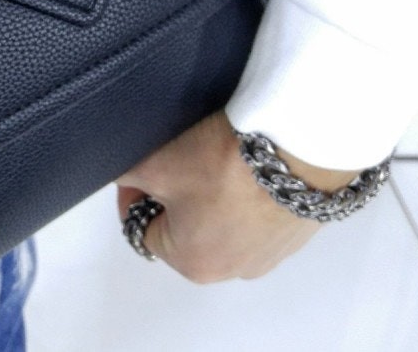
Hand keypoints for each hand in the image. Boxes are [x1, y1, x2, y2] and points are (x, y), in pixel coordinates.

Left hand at [116, 110, 358, 282]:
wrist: (297, 146)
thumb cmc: (223, 164)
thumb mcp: (155, 163)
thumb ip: (126, 174)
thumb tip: (117, 173)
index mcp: (192, 264)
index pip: (143, 228)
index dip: (135, 193)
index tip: (142, 166)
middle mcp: (234, 270)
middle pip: (185, 228)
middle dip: (177, 194)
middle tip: (181, 158)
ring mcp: (272, 254)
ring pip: (224, 221)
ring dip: (215, 194)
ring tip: (218, 158)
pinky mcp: (300, 231)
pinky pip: (260, 214)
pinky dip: (250, 194)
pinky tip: (249, 165)